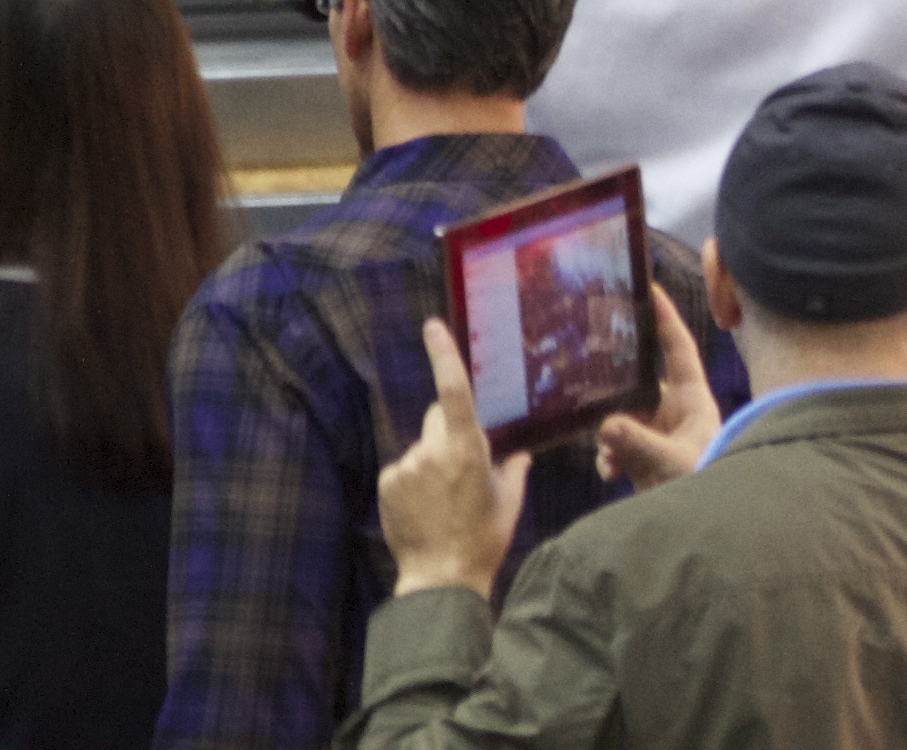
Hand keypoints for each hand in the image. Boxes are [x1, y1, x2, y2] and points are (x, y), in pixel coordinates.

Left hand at [378, 321, 527, 599]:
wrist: (440, 579)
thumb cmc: (484, 541)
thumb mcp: (509, 503)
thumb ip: (514, 470)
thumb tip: (519, 453)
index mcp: (467, 449)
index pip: (453, 391)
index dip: (443, 355)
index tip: (433, 326)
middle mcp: (432, 450)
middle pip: (438, 418)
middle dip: (449, 431)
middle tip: (462, 467)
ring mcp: (406, 466)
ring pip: (422, 446)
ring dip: (431, 460)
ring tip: (442, 499)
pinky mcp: (387, 482)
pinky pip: (403, 467)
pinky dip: (413, 478)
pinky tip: (423, 506)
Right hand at [592, 288, 725, 489]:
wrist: (711, 528)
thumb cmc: (707, 486)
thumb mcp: (674, 465)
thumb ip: (639, 444)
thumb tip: (605, 425)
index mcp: (694, 400)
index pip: (679, 349)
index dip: (665, 317)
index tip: (648, 287)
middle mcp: (675, 412)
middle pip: (639, 383)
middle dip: (614, 387)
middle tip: (588, 374)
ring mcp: (659, 434)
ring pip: (622, 416)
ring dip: (609, 432)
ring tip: (607, 452)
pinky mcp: (645, 458)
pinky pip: (618, 446)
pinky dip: (610, 457)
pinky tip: (609, 474)